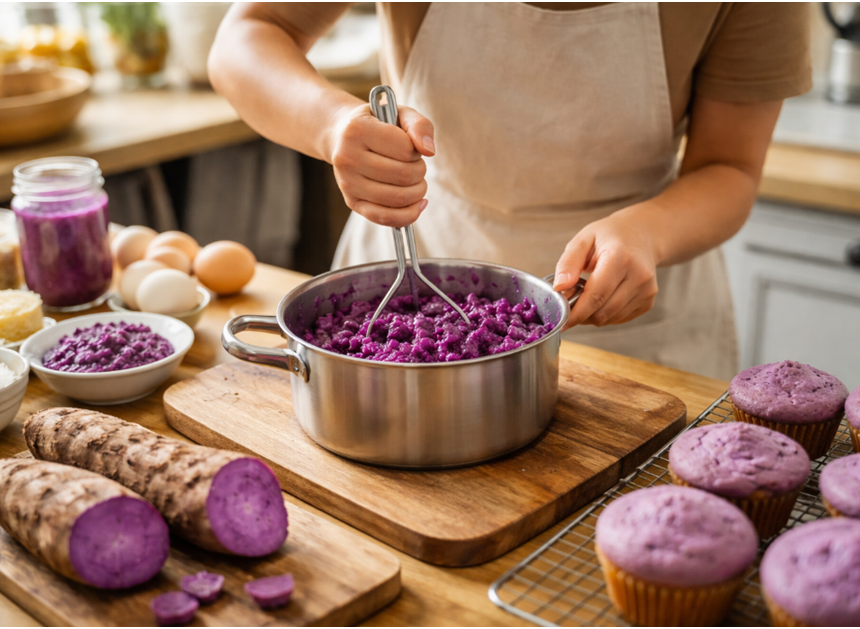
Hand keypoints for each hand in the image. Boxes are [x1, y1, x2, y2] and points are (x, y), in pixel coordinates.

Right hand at [329, 103, 435, 227]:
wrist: (342, 137)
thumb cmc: (377, 125)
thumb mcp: (399, 114)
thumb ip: (419, 125)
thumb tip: (429, 151)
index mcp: (357, 130)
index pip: (404, 148)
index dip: (416, 150)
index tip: (410, 147)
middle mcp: (347, 157)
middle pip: (403, 175)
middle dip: (420, 172)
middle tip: (416, 166)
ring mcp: (347, 182)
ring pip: (397, 198)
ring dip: (418, 192)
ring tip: (416, 182)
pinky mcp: (351, 202)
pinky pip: (385, 218)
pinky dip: (408, 215)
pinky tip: (418, 204)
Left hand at [553, 208, 659, 328]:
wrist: (641, 235)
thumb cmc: (610, 236)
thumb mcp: (583, 240)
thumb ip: (568, 262)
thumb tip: (559, 287)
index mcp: (620, 258)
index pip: (596, 296)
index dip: (576, 313)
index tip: (560, 321)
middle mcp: (639, 276)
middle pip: (603, 311)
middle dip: (581, 314)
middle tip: (570, 302)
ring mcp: (646, 290)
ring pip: (610, 318)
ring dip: (592, 315)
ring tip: (587, 295)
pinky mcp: (648, 301)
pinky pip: (619, 318)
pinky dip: (605, 313)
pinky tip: (602, 297)